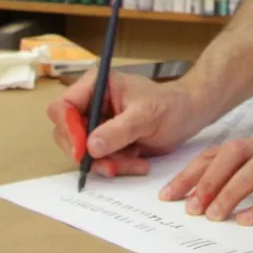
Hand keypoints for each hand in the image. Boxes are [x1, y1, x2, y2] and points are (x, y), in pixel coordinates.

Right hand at [47, 68, 200, 176]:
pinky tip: (138, 162)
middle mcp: (92, 102)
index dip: (67, 129)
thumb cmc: (171, 105)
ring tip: (136, 163)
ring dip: (108, 163)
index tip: (82, 151)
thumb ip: (118, 130)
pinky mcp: (106, 140)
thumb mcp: (146, 116)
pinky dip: (117, 165)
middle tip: (112, 166)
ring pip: (84, 151)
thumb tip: (90, 146)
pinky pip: (99, 159)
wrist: (188, 115)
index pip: (63, 106)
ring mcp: (97, 122)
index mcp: (96, 85)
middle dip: (89, 154)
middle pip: (67, 133)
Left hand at [158, 132, 252, 224]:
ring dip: (232, 189)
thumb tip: (199, 197)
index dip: (191, 172)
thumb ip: (240, 172)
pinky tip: (248, 221)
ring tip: (214, 216)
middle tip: (191, 208)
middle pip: (235, 152)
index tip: (167, 197)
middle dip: (209, 179)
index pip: (218, 153)